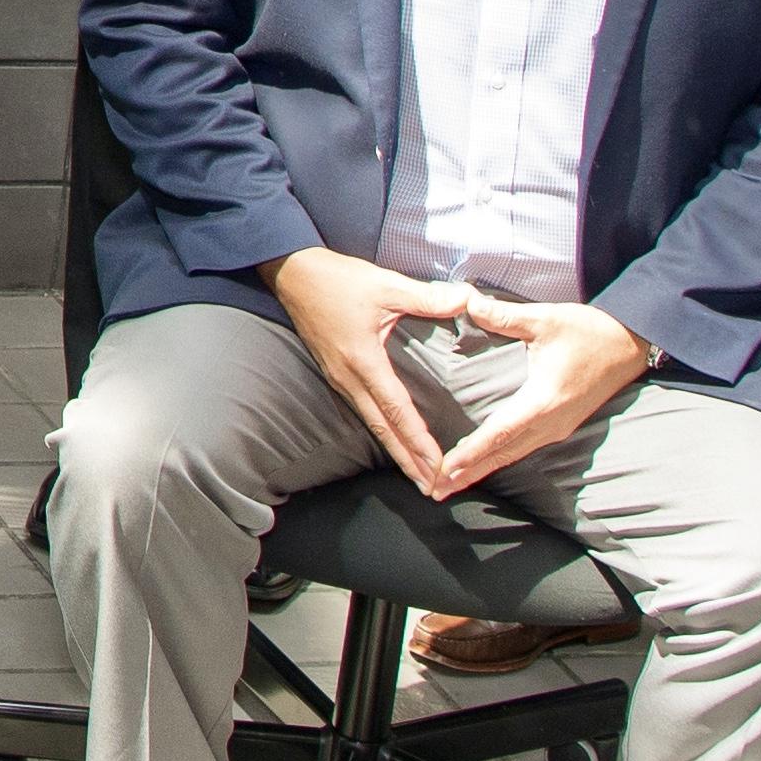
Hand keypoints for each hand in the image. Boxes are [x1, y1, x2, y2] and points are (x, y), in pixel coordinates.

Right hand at [265, 248, 479, 490]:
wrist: (292, 273)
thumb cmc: (337, 279)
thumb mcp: (384, 284)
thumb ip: (426, 297)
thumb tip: (467, 300)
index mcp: (363, 361)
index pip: (396, 410)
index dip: (417, 440)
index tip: (436, 465)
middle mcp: (349, 378)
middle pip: (382, 430)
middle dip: (408, 461)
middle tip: (432, 488)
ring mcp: (339, 379)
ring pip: (371, 424)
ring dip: (395, 451)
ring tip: (417, 474)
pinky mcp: (335, 374)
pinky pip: (362, 411)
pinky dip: (382, 432)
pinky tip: (393, 438)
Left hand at [416, 290, 653, 495]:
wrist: (630, 343)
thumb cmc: (590, 331)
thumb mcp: (546, 318)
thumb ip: (504, 315)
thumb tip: (468, 301)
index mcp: (544, 400)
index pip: (500, 432)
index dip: (472, 452)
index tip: (447, 468)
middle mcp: (551, 422)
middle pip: (504, 453)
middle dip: (469, 472)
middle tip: (437, 490)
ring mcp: (558, 427)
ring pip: (514, 454)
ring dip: (482, 469)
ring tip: (452, 483)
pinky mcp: (561, 425)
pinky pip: (524, 447)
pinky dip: (499, 457)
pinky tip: (482, 462)